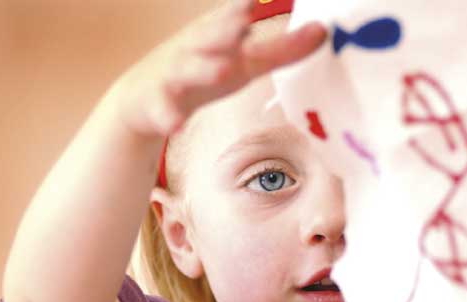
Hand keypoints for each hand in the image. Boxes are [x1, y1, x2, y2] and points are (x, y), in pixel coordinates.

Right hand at [115, 0, 326, 136]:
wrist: (144, 97)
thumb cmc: (205, 72)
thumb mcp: (245, 61)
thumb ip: (282, 50)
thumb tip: (323, 31)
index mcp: (217, 34)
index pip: (235, 15)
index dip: (246, 6)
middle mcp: (195, 49)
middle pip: (210, 37)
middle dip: (226, 27)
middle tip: (244, 18)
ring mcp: (174, 75)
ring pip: (187, 70)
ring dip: (203, 70)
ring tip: (222, 70)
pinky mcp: (157, 104)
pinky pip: (163, 110)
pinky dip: (169, 116)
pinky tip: (176, 124)